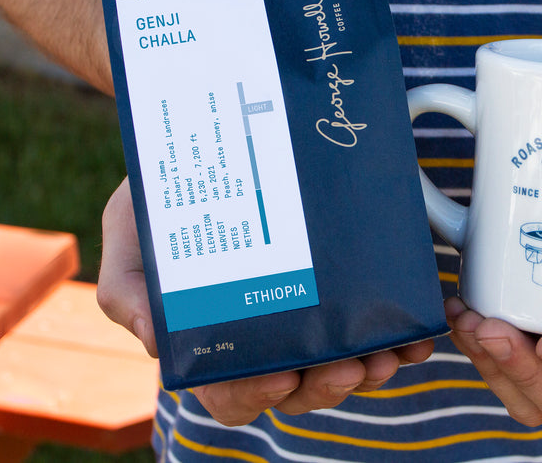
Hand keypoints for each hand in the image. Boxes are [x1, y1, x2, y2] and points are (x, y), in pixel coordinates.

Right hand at [98, 178, 434, 425]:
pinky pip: (377, 328)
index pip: (232, 392)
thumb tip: (153, 339)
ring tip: (386, 354)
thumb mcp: (130, 238)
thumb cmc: (160, 204)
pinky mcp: (346, 288)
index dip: (256, 394)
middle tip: (347, 368)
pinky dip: (400, 338)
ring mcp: (309, 316)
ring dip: (368, 370)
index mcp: (212, 342)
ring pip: (342, 366)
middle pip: (297, 389)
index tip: (281, 374)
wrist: (207, 147)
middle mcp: (264, 338)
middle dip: (326, 386)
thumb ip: (127, 290)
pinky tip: (414, 333)